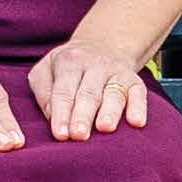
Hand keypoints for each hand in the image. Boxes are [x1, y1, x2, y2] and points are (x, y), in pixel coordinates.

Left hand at [25, 35, 150, 141]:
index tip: (60, 134)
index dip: (61, 113)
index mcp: (69, 62)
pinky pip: (138, 94)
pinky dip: (138, 108)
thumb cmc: (67, 68)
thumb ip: (43, 92)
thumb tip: (52, 116)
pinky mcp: (134, 81)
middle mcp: (94, 65)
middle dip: (83, 115)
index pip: (63, 91)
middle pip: (88, 93)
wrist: (101, 46)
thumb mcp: (46, 70)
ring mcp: (116, 72)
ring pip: (113, 94)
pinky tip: (137, 122)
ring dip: (110, 112)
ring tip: (104, 128)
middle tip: (78, 135)